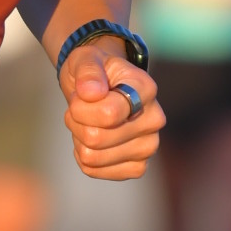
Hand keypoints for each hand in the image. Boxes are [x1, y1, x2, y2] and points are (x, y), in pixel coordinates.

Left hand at [62, 46, 163, 179]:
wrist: (100, 89)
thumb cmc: (94, 73)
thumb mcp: (86, 59)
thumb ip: (87, 70)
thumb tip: (91, 93)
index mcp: (146, 89)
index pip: (109, 114)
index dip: (81, 108)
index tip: (79, 95)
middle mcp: (154, 120)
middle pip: (96, 138)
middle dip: (76, 122)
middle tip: (79, 108)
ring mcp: (148, 146)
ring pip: (92, 157)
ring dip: (78, 139)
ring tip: (86, 121)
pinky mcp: (137, 166)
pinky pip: (94, 171)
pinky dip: (83, 157)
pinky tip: (90, 140)